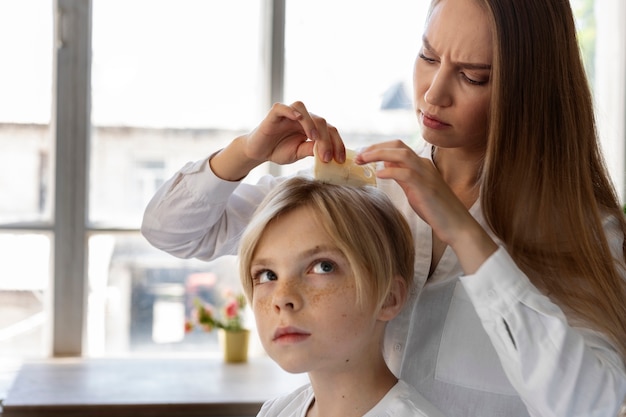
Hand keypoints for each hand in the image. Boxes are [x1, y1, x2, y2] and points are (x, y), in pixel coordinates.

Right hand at [245, 101, 345, 164]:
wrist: (258, 151)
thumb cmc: (279, 150)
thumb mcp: (299, 153)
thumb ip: (312, 150)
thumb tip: (330, 153)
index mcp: (312, 127)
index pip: (330, 130)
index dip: (337, 144)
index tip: (339, 160)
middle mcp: (303, 118)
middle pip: (320, 121)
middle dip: (326, 140)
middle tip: (326, 157)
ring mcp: (289, 114)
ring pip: (304, 110)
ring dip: (311, 123)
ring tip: (314, 138)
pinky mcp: (275, 114)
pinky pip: (284, 107)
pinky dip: (291, 111)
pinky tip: (298, 118)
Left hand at [355, 140, 496, 273]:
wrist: (457, 225)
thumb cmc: (435, 210)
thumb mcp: (414, 189)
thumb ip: (402, 177)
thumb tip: (385, 166)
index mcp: (421, 165)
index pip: (397, 147)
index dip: (378, 147)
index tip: (362, 154)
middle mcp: (424, 165)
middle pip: (397, 145)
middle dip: (375, 147)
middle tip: (358, 156)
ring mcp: (426, 174)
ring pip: (401, 154)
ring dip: (379, 154)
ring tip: (363, 160)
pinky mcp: (427, 187)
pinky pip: (407, 173)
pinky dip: (391, 171)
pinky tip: (379, 175)